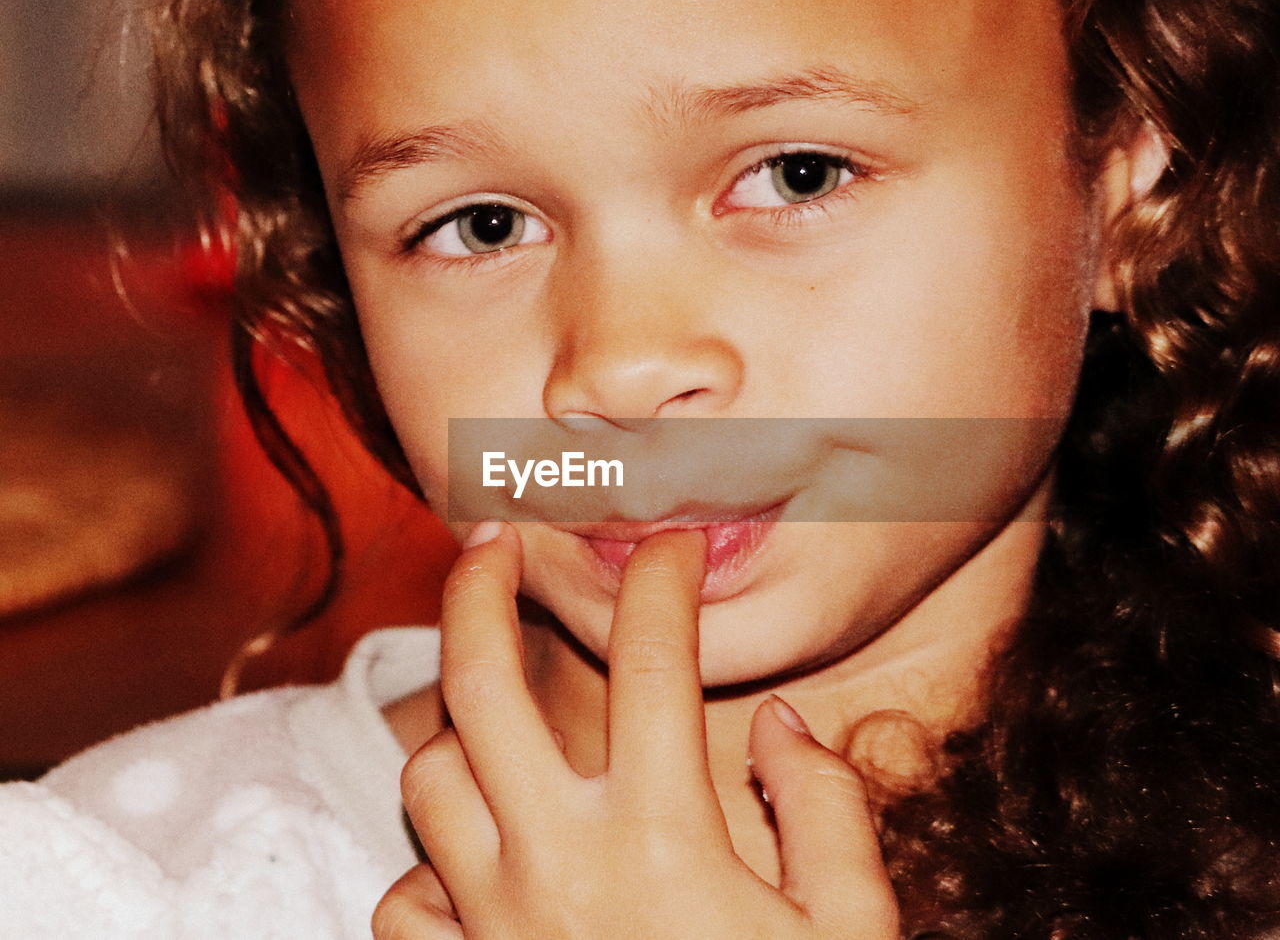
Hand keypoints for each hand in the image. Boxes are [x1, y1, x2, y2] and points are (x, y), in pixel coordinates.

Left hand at [372, 522, 899, 938]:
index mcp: (666, 839)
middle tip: (491, 540)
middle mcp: (559, 866)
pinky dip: (431, 871)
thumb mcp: (850, 935)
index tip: (673, 544)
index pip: (656, 658)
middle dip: (478, 589)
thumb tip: (781, 723)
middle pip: (482, 685)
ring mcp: (494, 927)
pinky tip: (478, 869)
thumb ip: (828, 812)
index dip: (663, 578)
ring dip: (457, 734)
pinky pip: (406, 902)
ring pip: (426, 780)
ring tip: (496, 715)